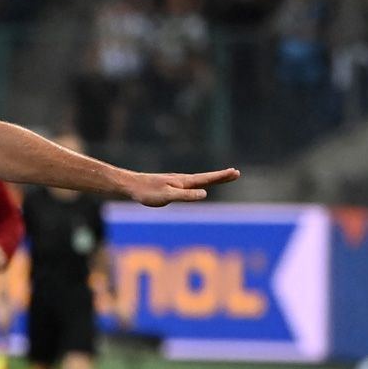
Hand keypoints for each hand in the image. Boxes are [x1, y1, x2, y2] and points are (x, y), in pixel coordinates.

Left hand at [122, 168, 240, 206]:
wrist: (132, 185)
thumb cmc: (148, 192)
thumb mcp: (168, 196)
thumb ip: (186, 196)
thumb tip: (205, 194)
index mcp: (184, 182)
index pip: (207, 179)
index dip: (221, 177)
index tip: (235, 172)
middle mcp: (182, 180)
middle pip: (206, 178)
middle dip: (221, 176)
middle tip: (236, 173)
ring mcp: (177, 181)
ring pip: (198, 180)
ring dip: (212, 178)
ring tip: (223, 176)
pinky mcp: (170, 185)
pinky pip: (190, 184)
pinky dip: (200, 182)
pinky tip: (198, 185)